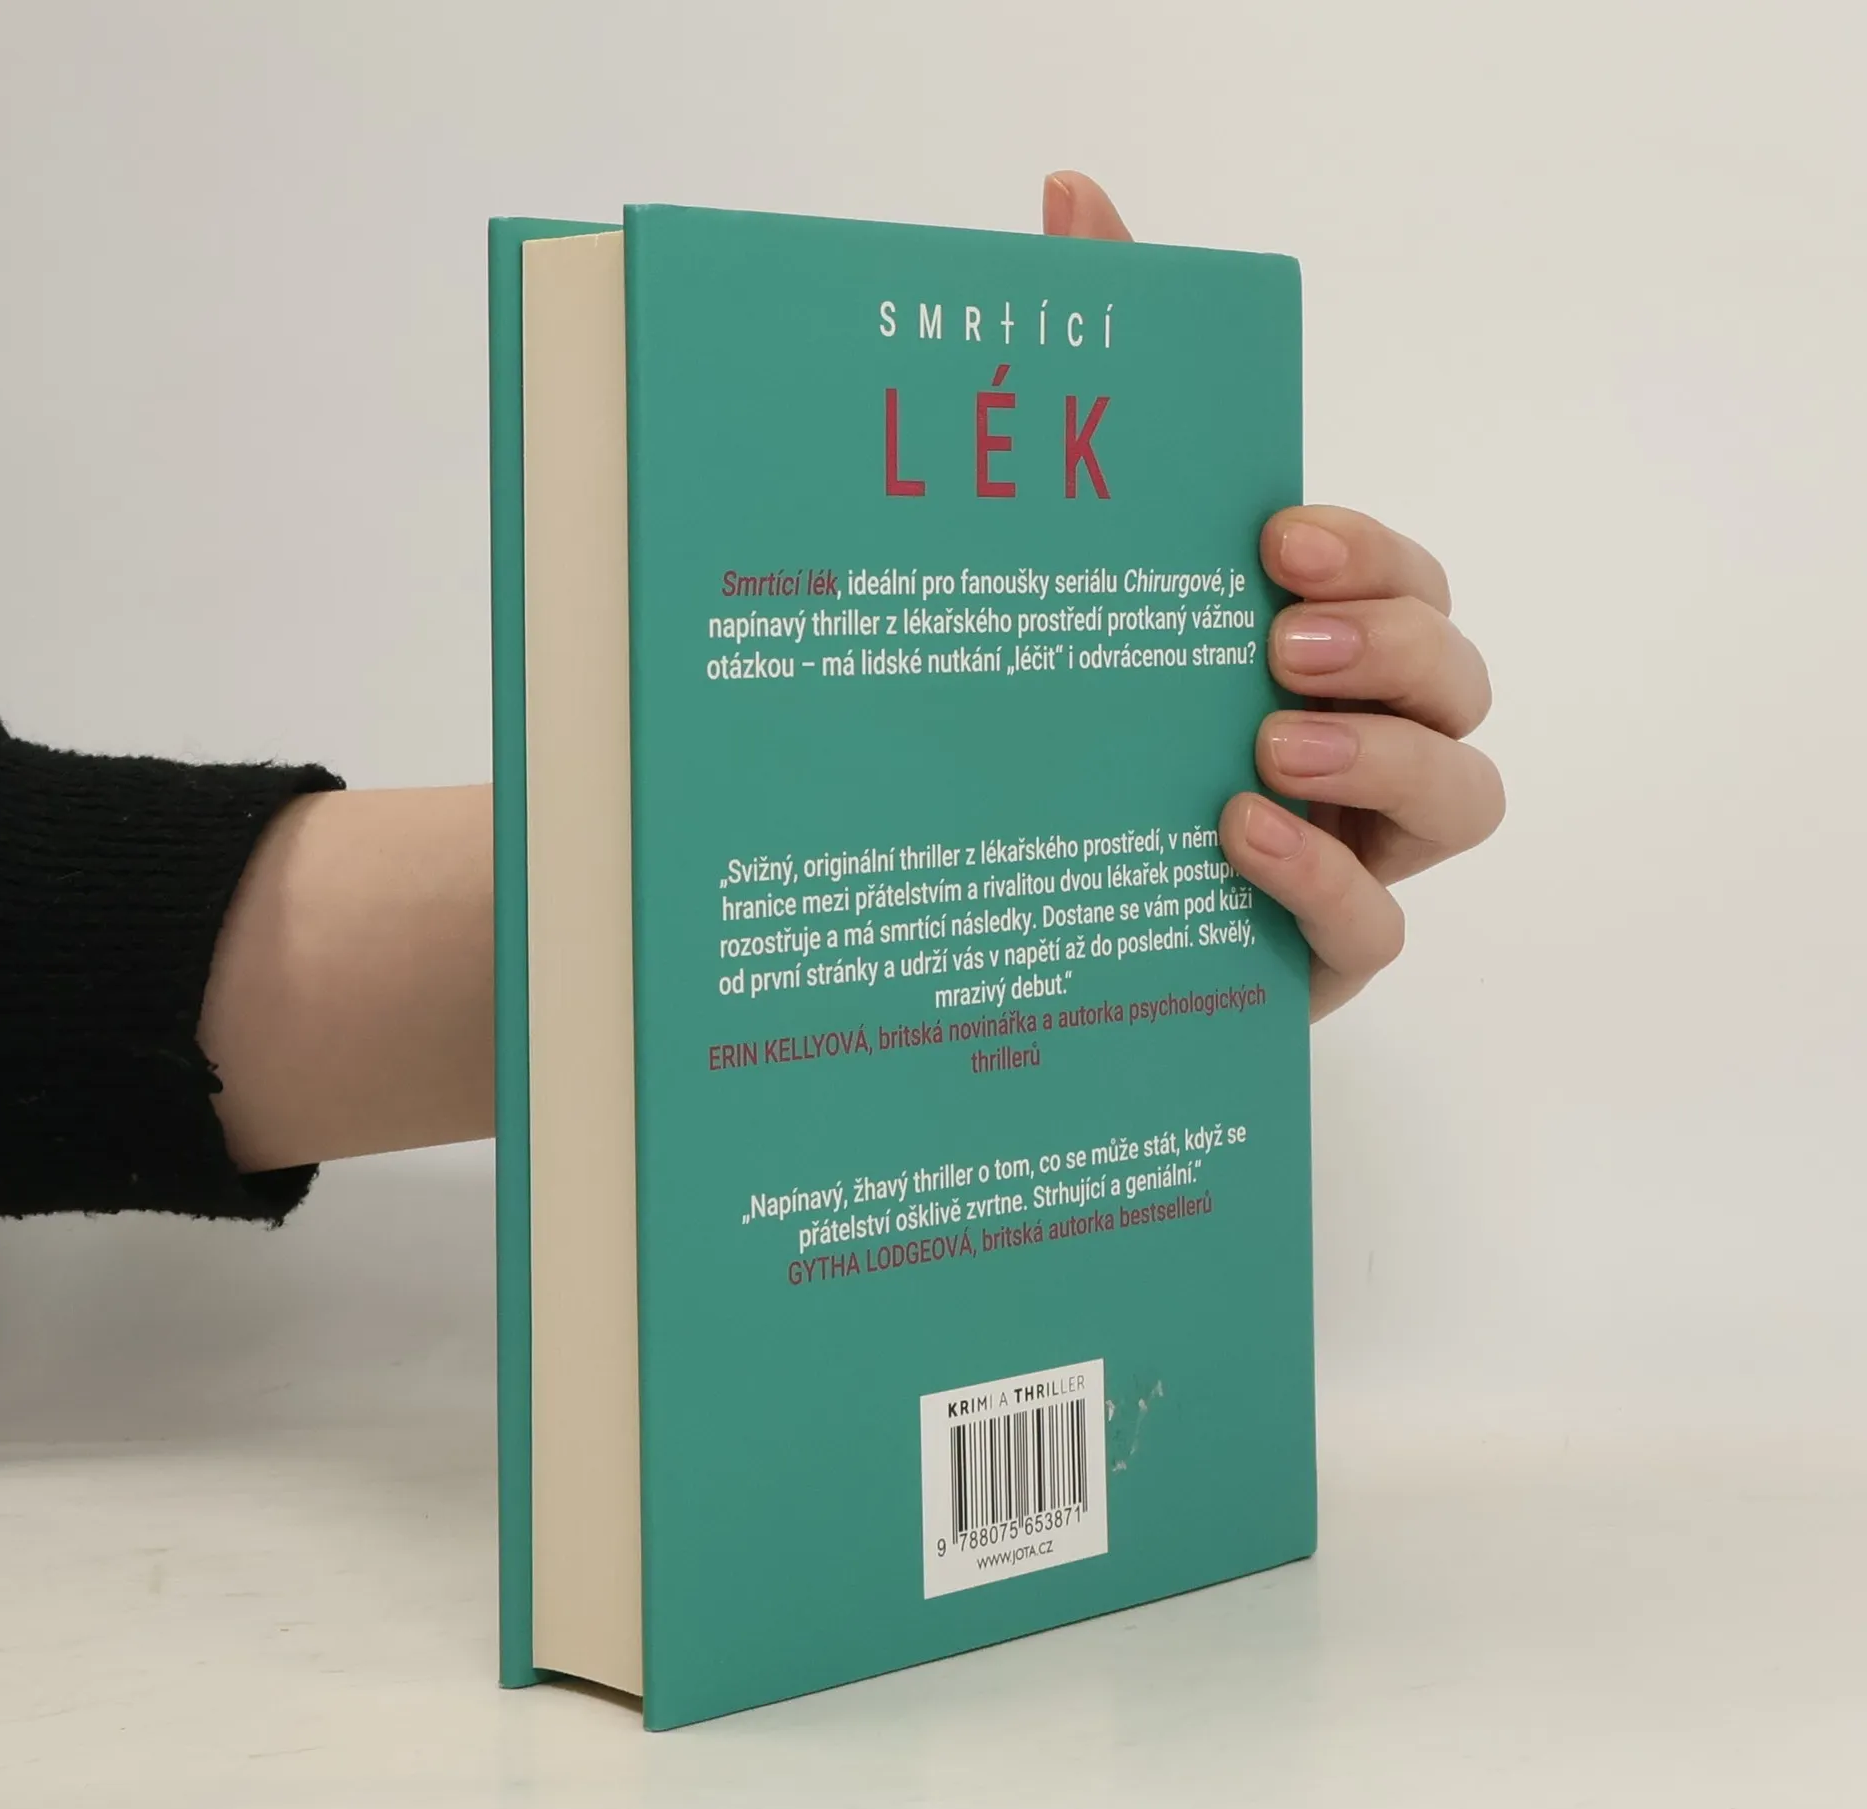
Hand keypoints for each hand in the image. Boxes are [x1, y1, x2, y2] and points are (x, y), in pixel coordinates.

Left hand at [1042, 171, 1504, 1018]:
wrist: (1004, 915)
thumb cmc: (1072, 723)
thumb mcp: (1078, 566)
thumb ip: (1101, 382)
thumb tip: (1073, 196)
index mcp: (1313, 644)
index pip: (1402, 575)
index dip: (1369, 549)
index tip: (1275, 538)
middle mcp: (1358, 737)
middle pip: (1459, 674)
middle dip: (1392, 642)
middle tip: (1281, 642)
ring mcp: (1355, 846)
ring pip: (1464, 797)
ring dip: (1386, 758)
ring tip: (1265, 749)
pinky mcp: (1319, 953)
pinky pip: (1379, 929)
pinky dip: (1326, 883)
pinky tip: (1239, 842)